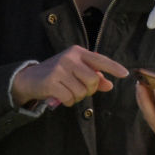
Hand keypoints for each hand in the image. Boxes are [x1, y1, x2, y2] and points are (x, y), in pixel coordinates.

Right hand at [11, 46, 127, 106]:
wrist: (29, 78)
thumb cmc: (57, 74)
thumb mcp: (76, 71)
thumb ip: (94, 77)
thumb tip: (109, 85)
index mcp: (78, 52)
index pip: (100, 59)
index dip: (114, 67)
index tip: (125, 74)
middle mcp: (69, 57)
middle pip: (93, 80)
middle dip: (89, 90)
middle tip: (79, 90)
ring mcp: (59, 68)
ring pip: (81, 91)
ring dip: (77, 97)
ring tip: (67, 92)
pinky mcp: (51, 81)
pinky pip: (69, 98)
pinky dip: (67, 102)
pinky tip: (60, 97)